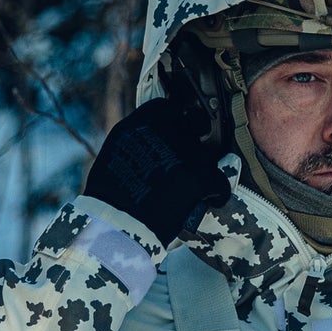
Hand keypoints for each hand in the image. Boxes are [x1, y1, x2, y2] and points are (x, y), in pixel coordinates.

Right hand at [82, 98, 224, 244]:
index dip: (172, 123)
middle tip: (175, 171)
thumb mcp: (119, 146)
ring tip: (182, 190)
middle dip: (186, 151)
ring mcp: (187, 154)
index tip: (170, 136)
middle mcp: (169, 131)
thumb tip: (158, 125)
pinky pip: (219, 182)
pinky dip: (215, 192)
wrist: (116, 222)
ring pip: (206, 157)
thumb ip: (141, 130)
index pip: (169, 108)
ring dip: (199, 172)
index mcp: (145, 120)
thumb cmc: (111, 189)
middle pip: (190, 133)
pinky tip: (204, 200)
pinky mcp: (200, 178)